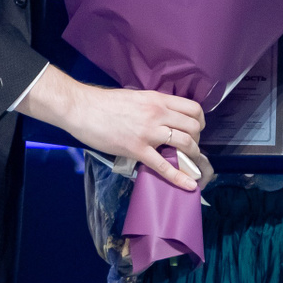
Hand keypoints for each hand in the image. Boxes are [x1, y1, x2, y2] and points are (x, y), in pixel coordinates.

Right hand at [18, 68, 210, 189]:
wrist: (82, 108)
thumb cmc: (105, 103)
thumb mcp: (137, 97)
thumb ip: (153, 106)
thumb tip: (164, 117)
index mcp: (158, 99)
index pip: (193, 108)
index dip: (199, 121)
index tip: (195, 130)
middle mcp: (158, 113)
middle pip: (193, 127)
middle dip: (197, 139)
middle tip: (190, 148)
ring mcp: (148, 132)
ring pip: (185, 143)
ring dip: (192, 155)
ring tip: (189, 163)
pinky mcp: (137, 149)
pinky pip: (163, 165)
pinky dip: (179, 177)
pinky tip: (189, 185)